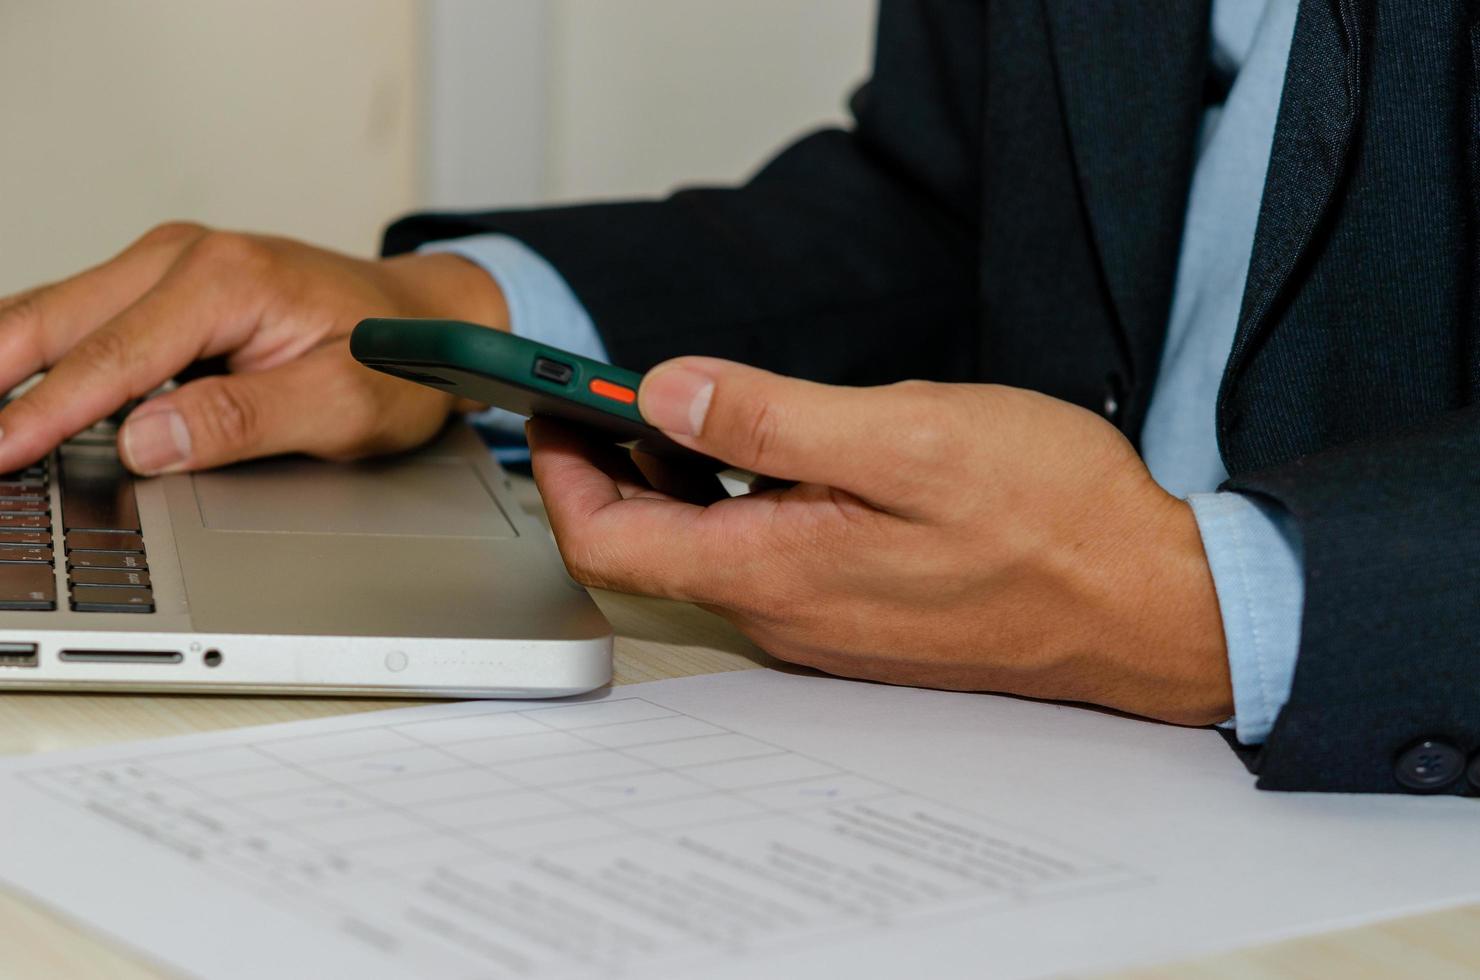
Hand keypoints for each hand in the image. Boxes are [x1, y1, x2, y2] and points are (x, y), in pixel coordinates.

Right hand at [0, 223, 507, 473]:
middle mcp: (189, 256)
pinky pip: (88, 317)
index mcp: (228, 279)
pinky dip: (44, 352)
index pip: (114, 357)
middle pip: (58, 317)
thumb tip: (147, 441)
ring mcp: (174, 265)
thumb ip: (245, 420)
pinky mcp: (171, 285)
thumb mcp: (344, 404)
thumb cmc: (401, 358)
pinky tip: (16, 390)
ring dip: (7, 359)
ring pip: (60, 310)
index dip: (45, 413)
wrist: (433, 318)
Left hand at [529, 357, 1232, 724]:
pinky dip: (738, 505)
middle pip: (653, 551)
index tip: (554, 408)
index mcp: (776, 570)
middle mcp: (786, 614)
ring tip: (681, 411)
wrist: (1149, 606)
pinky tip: (774, 458)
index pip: (614, 542)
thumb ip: (773, 417)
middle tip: (606, 399)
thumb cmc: (1050, 520)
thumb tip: (665, 393)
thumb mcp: (906, 437)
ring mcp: (824, 623)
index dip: (566, 473)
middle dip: (612, 472)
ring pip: (711, 554)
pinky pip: (768, 563)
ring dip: (676, 484)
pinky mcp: (862, 616)